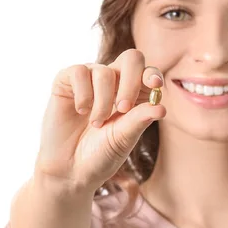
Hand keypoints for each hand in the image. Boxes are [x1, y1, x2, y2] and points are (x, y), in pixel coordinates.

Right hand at [35, 48, 165, 191]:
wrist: (70, 169)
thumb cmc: (101, 154)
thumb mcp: (124, 138)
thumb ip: (140, 120)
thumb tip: (161, 107)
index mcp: (135, 94)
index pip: (148, 73)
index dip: (152, 74)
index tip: (155, 84)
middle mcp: (115, 82)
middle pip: (131, 58)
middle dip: (130, 81)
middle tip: (123, 108)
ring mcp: (90, 79)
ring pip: (103, 71)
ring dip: (103, 101)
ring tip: (97, 124)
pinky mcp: (66, 81)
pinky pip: (79, 72)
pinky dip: (83, 94)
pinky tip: (81, 112)